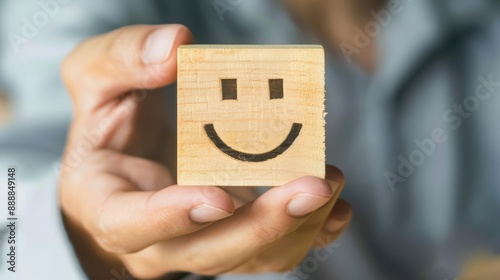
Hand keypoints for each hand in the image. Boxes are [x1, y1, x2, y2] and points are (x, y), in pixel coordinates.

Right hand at [59, 24, 351, 278]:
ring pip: (250, 257)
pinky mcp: (233, 237)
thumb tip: (175, 47)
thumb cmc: (109, 123)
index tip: (217, 197)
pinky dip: (310, 233)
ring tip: (330, 180)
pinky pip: (273, 251)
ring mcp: (199, 243)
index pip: (128, 225)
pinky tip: (336, 210)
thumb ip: (121, 58)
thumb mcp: (95, 78)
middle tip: (311, 185)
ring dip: (297, 226)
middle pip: (207, 252)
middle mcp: (156, 238)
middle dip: (261, 225)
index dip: (171, 218)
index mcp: (107, 202)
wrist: (127, 162)